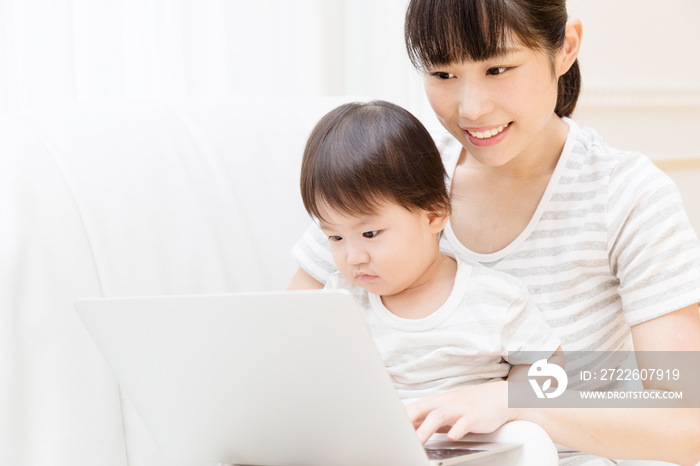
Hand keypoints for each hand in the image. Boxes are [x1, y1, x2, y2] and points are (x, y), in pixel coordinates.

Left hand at [405, 381, 519, 444]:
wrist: (500, 397)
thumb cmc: (472, 405)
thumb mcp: (447, 411)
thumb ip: (428, 419)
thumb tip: (408, 426)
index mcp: (438, 403)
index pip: (414, 407)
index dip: (400, 416)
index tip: (387, 427)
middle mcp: (446, 403)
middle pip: (423, 407)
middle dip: (408, 419)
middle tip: (396, 435)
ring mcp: (460, 408)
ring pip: (439, 415)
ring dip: (426, 428)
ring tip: (417, 441)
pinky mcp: (475, 415)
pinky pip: (465, 422)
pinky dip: (458, 429)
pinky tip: (452, 436)